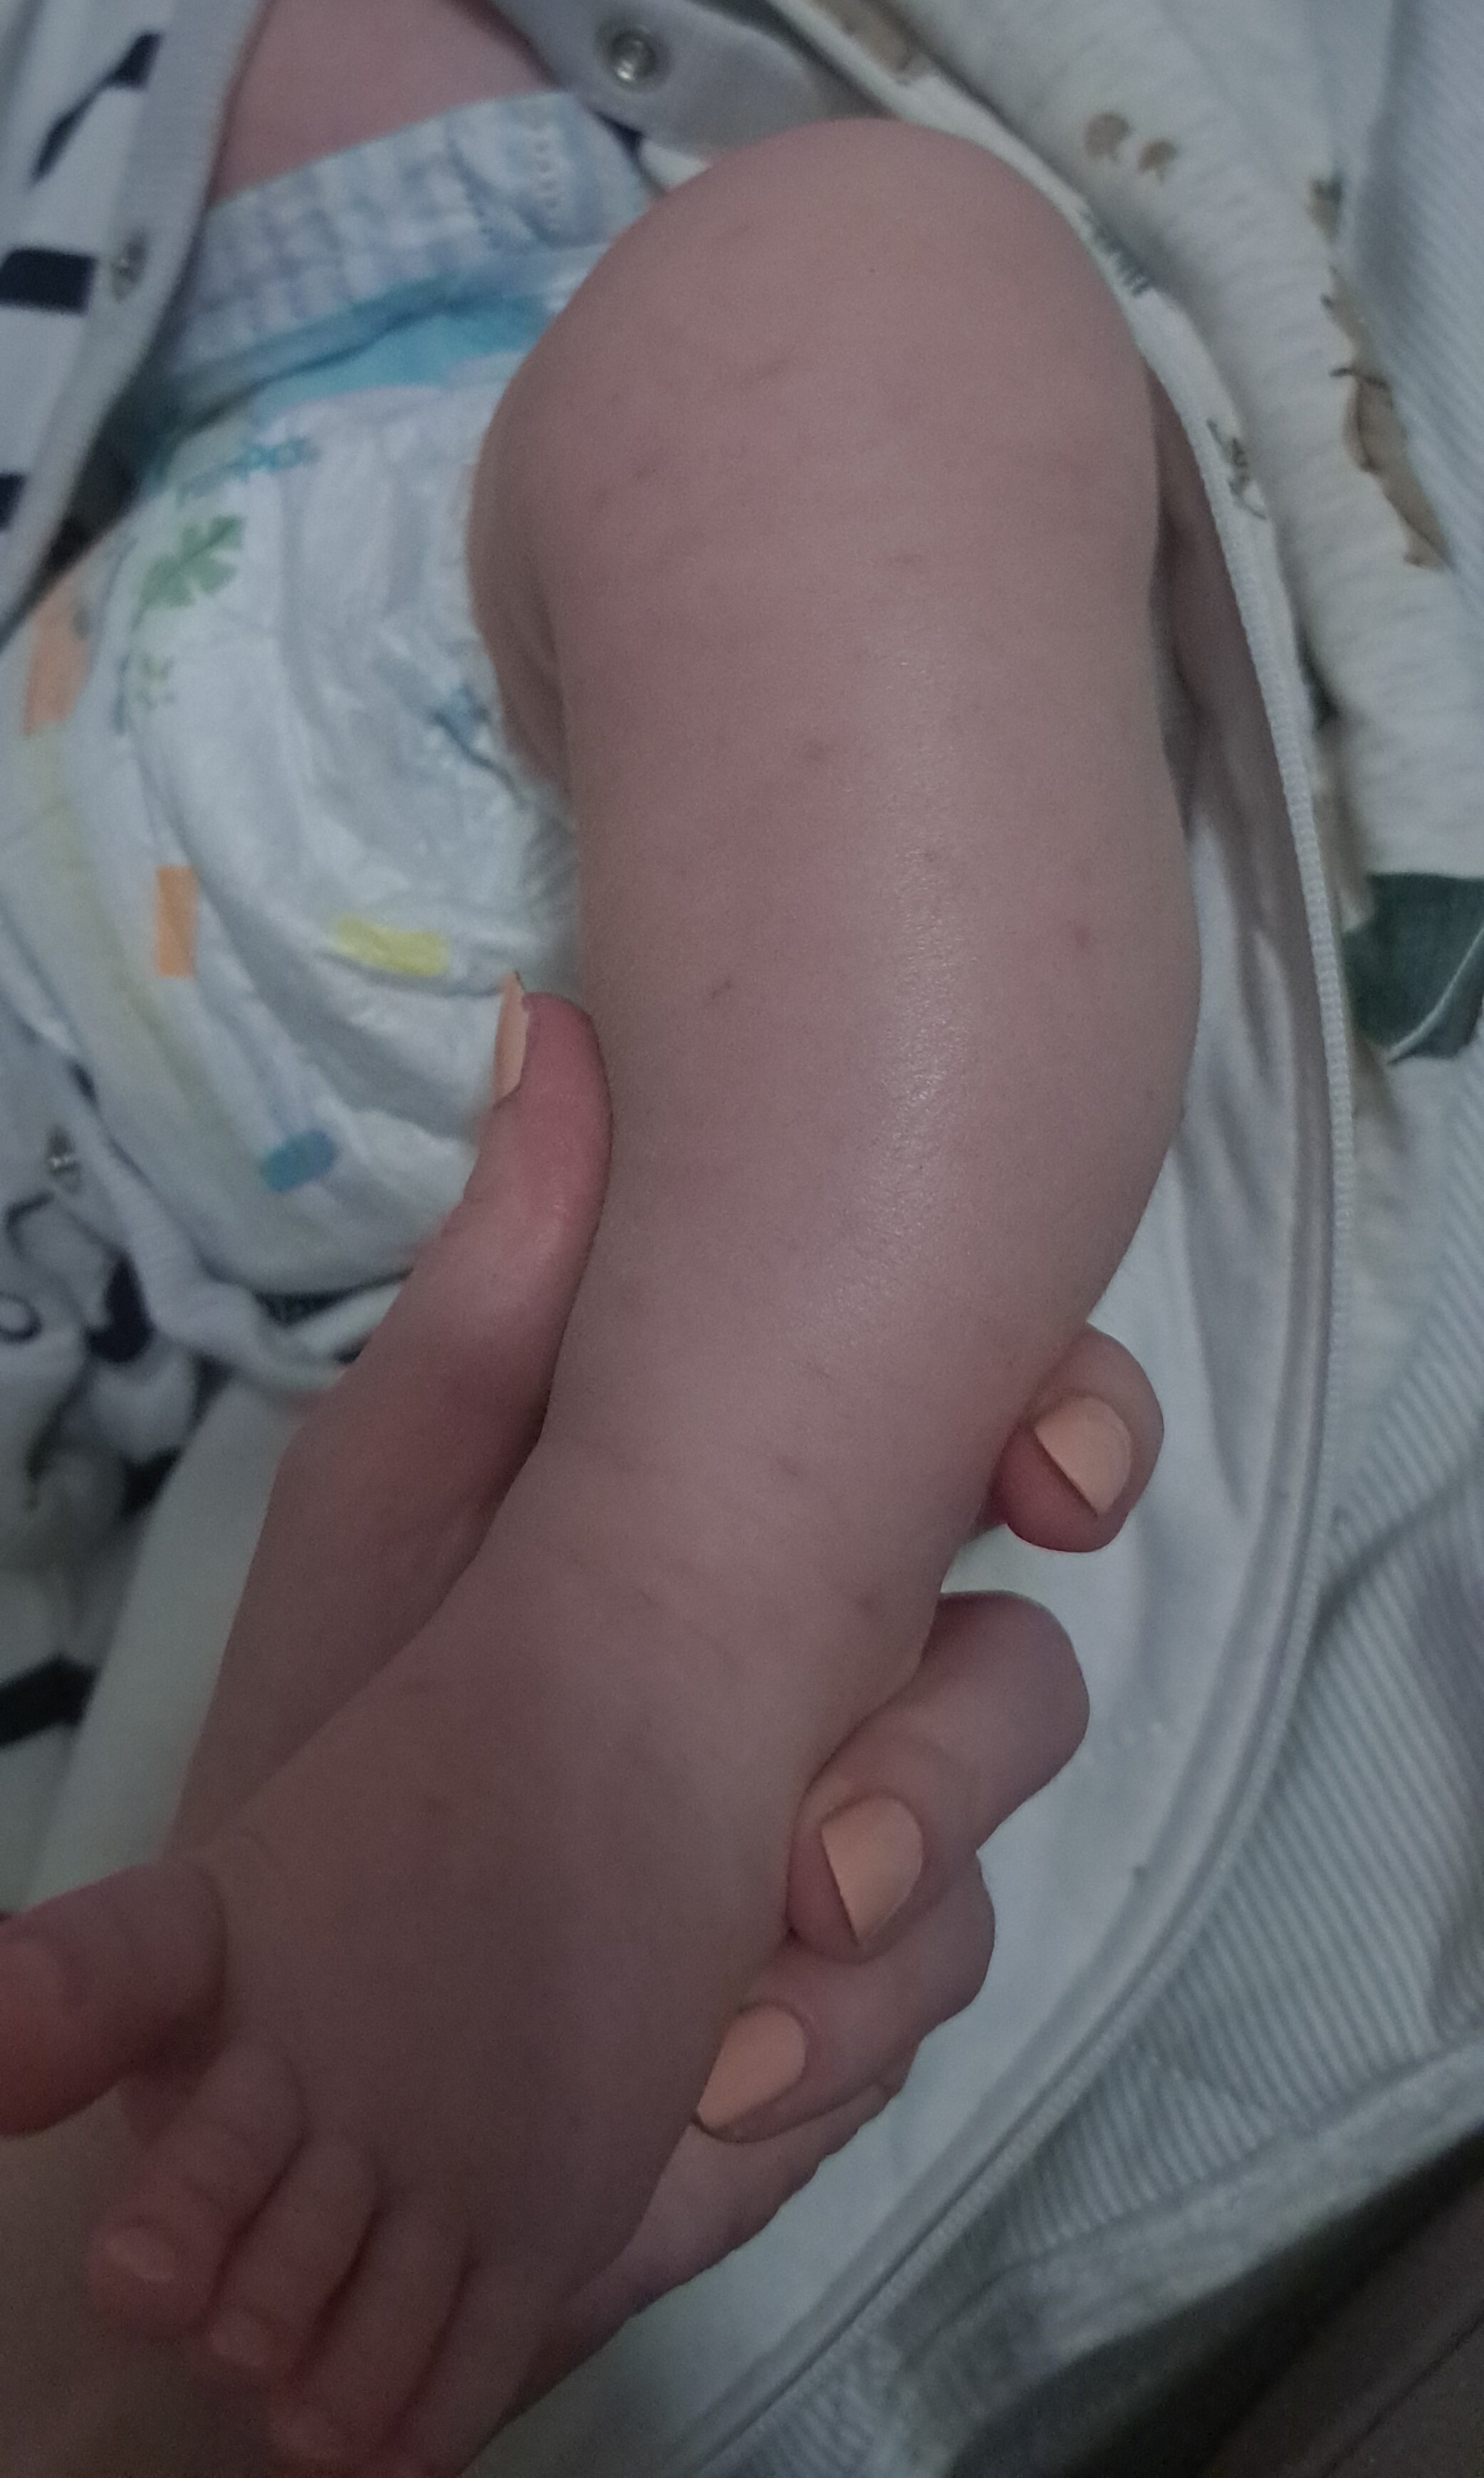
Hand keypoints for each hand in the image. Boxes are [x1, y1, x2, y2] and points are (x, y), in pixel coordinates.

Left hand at [174, 991, 1158, 2421]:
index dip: (1072, 1427)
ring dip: (881, 1909)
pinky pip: (908, 2018)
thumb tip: (552, 1019)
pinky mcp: (820, 2023)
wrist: (260, 2028)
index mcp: (764, 1520)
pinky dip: (820, 2045)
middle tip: (840, 1831)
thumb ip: (505, 1277)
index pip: (990, 1434)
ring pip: (980, 1859)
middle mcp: (836, 1677)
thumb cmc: (327, 1715)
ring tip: (741, 1954)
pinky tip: (706, 2068)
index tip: (1047, 1478)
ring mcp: (842, 1857)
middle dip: (970, 1740)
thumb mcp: (393, 1484)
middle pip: (1024, 1668)